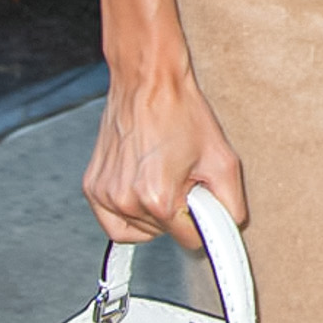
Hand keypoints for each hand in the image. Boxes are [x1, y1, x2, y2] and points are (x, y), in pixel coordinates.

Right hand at [82, 57, 245, 248]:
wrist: (147, 81)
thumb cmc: (180, 112)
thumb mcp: (223, 160)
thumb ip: (231, 204)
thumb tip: (229, 229)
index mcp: (158, 197)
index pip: (190, 240)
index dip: (203, 222)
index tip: (203, 204)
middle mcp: (125, 200)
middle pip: (163, 235)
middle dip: (177, 212)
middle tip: (183, 179)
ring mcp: (104, 194)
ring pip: (137, 231)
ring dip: (153, 213)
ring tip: (163, 177)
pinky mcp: (91, 187)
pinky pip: (113, 220)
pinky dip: (130, 210)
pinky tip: (143, 186)